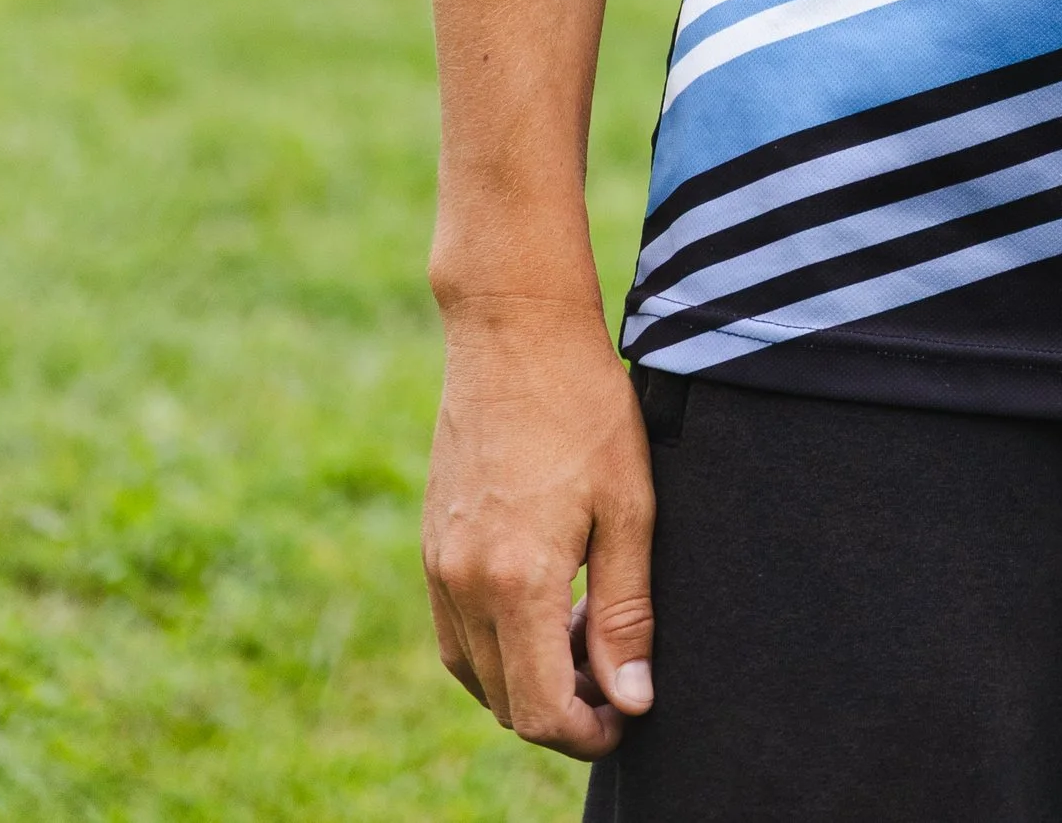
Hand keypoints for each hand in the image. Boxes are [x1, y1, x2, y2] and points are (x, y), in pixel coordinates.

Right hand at [423, 298, 657, 760]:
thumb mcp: (629, 506)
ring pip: (477, 672)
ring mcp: (438, 566)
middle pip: (506, 702)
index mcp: (516, 581)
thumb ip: (626, 612)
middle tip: (618, 669)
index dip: (589, 732)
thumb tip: (631, 700)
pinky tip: (545, 603)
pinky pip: (457, 631)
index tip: (628, 713)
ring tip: (586, 628)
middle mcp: (464, 584)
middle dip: (564, 710)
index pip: (541, 710)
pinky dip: (497, 644)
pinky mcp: (431, 545)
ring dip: (528, 678)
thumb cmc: (583, 407)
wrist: (513, 329)